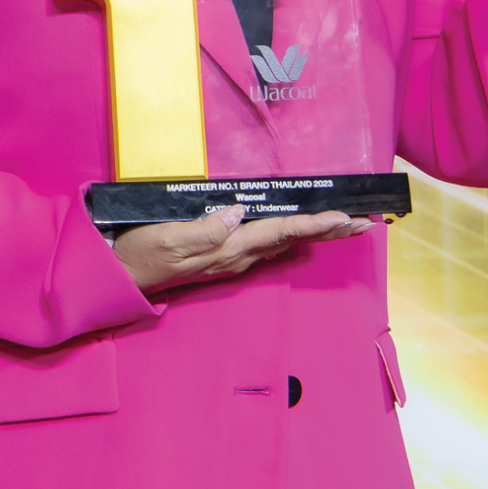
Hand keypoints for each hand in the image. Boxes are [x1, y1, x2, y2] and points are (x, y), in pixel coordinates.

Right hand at [112, 206, 373, 292]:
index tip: (343, 217)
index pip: (280, 233)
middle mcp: (238, 256)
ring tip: (344, 224)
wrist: (122, 276)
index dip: (312, 224)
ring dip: (316, 233)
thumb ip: (203, 229)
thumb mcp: (168, 240)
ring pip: (284, 243)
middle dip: (329, 231)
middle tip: (365, 222)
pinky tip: (302, 231)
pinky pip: (268, 244)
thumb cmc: (142, 254)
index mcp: (229, 250)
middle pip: (292, 240)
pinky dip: (293, 234)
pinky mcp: (224, 254)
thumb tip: (236, 211)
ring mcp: (232, 258)